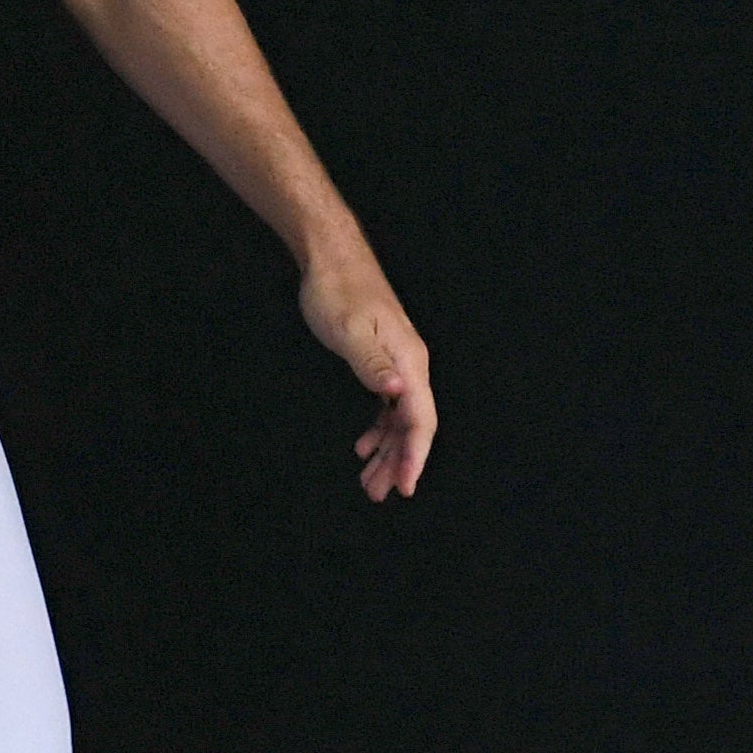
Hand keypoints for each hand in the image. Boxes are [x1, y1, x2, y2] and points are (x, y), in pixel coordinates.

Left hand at [300, 244, 434, 499]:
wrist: (332, 258)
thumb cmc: (337, 290)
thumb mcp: (348, 328)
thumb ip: (371, 362)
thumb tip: (398, 391)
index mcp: (409, 362)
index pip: (420, 420)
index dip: (414, 457)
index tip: (405, 487)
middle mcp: (410, 366)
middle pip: (412, 426)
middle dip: (399, 463)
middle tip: (377, 494)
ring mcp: (398, 364)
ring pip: (400, 419)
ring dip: (387, 452)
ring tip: (370, 481)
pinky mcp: (383, 361)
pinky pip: (388, 406)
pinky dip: (379, 430)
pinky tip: (364, 447)